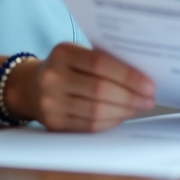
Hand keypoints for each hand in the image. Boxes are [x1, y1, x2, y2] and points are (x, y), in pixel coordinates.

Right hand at [6, 42, 154, 131]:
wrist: (30, 87)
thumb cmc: (66, 67)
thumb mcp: (79, 54)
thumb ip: (104, 60)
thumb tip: (143, 76)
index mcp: (63, 53)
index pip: (100, 64)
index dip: (128, 76)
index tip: (149, 84)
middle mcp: (53, 77)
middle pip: (100, 90)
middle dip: (130, 97)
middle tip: (149, 99)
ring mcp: (50, 102)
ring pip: (96, 112)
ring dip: (124, 111)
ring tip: (139, 107)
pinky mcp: (53, 123)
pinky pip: (88, 126)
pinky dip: (110, 121)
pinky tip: (122, 115)